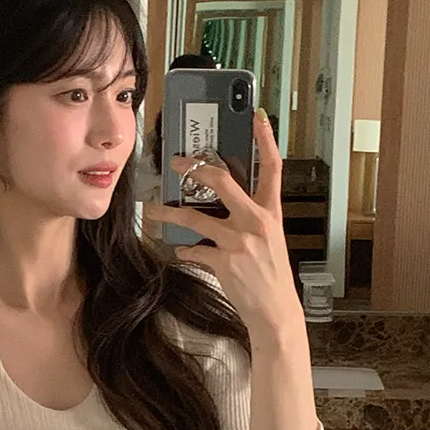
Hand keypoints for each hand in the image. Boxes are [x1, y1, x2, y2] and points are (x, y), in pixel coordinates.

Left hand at [169, 110, 316, 429]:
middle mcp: (256, 221)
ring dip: (169, 213)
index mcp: (272, 211)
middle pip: (222, 180)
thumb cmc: (271, 277)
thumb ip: (250, 218)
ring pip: (195, 217)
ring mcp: (239, 241)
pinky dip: (184, 250)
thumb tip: (222, 205)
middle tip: (176, 164)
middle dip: (195, 169)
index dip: (265, 139)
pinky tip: (180, 250)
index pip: (273, 166)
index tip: (257, 116)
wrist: (275, 314)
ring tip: (154, 211)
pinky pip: (194, 250)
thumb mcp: (269, 241)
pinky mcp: (224, 262)